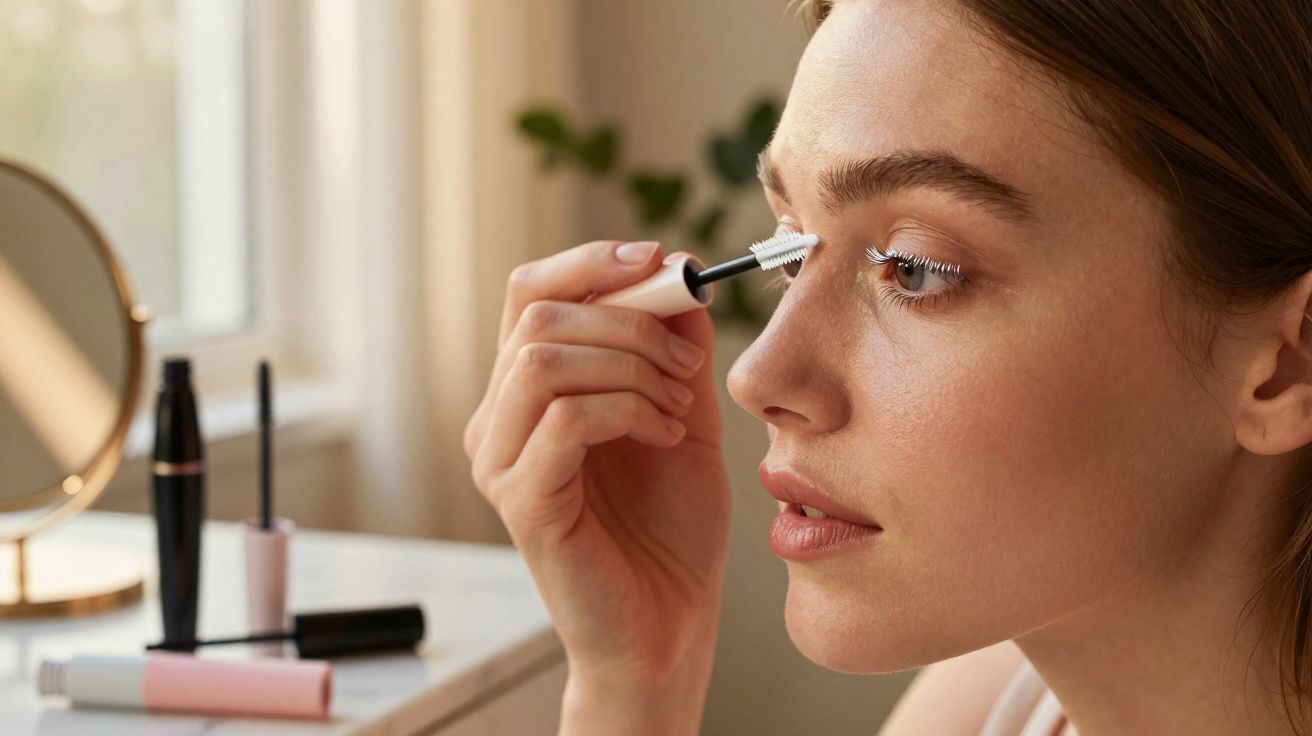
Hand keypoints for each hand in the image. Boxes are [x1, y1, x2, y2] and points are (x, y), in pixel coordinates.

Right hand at [463, 240, 731, 731]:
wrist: (669, 621)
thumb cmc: (670, 527)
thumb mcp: (681, 412)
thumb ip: (674, 346)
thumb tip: (675, 269)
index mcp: (526, 394)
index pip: (529, 294)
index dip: (590, 264)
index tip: (659, 262)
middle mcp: (497, 421)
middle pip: (536, 316)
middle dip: (627, 320)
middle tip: (685, 363)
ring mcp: (500, 462)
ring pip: (543, 360)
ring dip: (630, 366)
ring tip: (677, 405)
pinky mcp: (521, 502)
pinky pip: (566, 418)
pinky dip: (630, 409)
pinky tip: (667, 433)